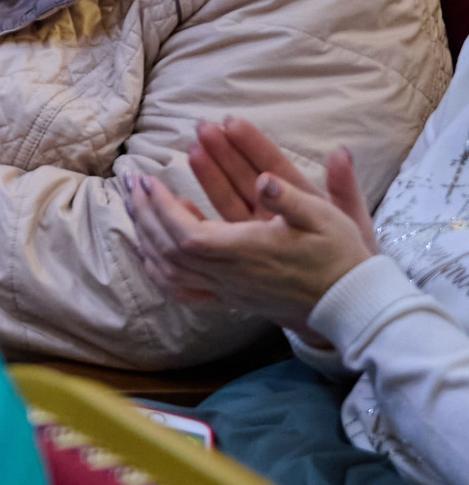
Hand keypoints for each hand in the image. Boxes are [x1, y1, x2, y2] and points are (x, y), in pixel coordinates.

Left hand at [123, 117, 378, 333]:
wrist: (352, 304)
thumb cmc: (341, 257)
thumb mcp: (326, 219)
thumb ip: (291, 198)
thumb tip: (265, 179)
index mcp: (248, 253)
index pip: (187, 234)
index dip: (161, 209)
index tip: (148, 181)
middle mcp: (231, 276)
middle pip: (169, 250)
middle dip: (145, 214)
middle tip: (132, 183)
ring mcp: (228, 291)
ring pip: (171, 271)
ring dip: (146, 237)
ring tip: (135, 207)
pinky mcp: (232, 300)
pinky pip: (184, 292)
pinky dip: (159, 271)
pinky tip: (150, 251)